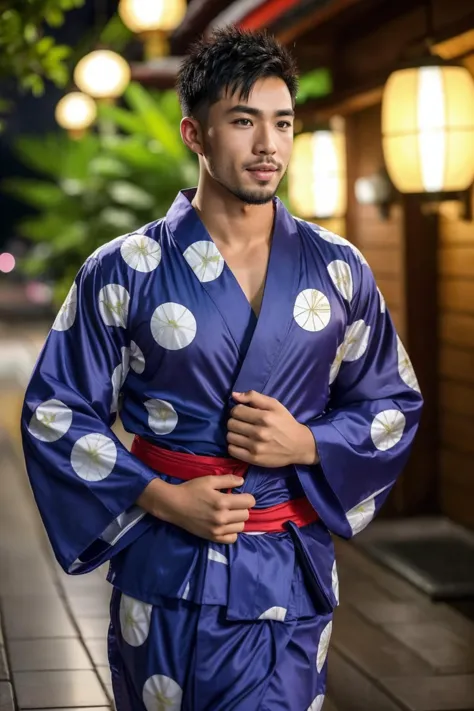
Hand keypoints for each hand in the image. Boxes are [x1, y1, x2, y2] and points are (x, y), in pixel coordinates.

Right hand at [137, 475, 255, 543]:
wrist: (174, 505)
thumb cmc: (191, 490)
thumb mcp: (209, 480)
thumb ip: (227, 480)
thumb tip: (242, 481)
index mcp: (222, 501)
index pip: (249, 502)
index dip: (247, 497)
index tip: (241, 495)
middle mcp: (222, 517)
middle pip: (246, 515)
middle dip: (242, 507)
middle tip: (234, 504)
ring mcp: (217, 529)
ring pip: (241, 527)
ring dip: (238, 520)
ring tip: (229, 514)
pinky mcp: (212, 537)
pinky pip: (232, 538)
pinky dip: (232, 532)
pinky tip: (226, 525)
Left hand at [227, 391, 318, 466]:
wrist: (298, 446)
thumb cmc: (285, 422)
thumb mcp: (274, 405)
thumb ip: (254, 397)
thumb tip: (234, 395)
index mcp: (264, 417)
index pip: (236, 411)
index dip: (237, 410)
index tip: (243, 413)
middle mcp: (259, 432)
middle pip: (231, 424)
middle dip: (235, 421)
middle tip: (243, 424)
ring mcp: (256, 447)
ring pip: (230, 437)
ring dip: (234, 434)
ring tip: (243, 434)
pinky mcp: (254, 459)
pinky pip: (232, 450)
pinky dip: (234, 446)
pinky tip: (242, 443)